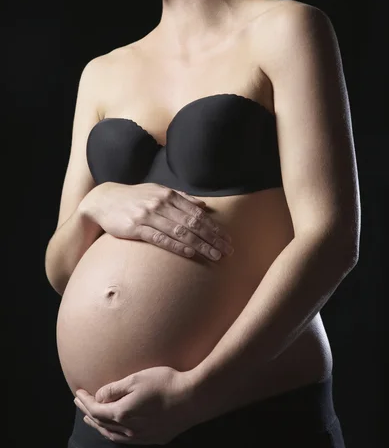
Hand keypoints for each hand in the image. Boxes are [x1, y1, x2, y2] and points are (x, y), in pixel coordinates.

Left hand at [73, 366, 197, 444]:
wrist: (192, 398)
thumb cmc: (165, 383)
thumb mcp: (136, 379)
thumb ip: (115, 389)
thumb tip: (98, 396)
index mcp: (122, 413)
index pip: (96, 409)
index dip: (85, 400)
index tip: (78, 391)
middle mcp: (130, 429)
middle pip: (102, 424)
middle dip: (89, 412)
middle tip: (80, 402)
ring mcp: (142, 436)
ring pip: (113, 435)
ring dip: (100, 426)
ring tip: (92, 418)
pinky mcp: (155, 437)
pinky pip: (127, 439)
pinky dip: (115, 433)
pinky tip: (116, 429)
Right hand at [80, 182, 233, 261]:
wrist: (102, 200)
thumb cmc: (133, 197)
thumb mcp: (157, 191)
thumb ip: (180, 198)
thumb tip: (203, 205)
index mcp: (168, 195)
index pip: (197, 213)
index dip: (214, 227)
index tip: (227, 239)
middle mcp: (161, 204)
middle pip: (193, 223)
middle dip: (213, 238)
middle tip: (228, 250)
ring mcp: (149, 215)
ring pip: (181, 231)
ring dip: (201, 245)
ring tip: (215, 255)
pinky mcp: (136, 228)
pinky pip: (161, 238)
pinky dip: (177, 246)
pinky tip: (190, 253)